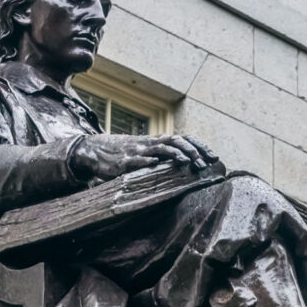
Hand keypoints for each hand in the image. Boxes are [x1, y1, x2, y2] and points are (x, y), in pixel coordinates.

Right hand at [69, 134, 219, 183]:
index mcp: (155, 142)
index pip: (183, 139)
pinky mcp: (123, 161)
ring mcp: (137, 151)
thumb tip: (182, 167)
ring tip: (189, 162)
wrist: (92, 150)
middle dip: (193, 150)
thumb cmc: (120, 153)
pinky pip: (136, 160)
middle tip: (206, 161)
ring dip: (176, 154)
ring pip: (160, 148)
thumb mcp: (143, 153)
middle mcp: (149, 144)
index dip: (199, 146)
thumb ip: (160, 157)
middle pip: (176, 141)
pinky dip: (147, 161)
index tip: (214, 157)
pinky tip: (156, 164)